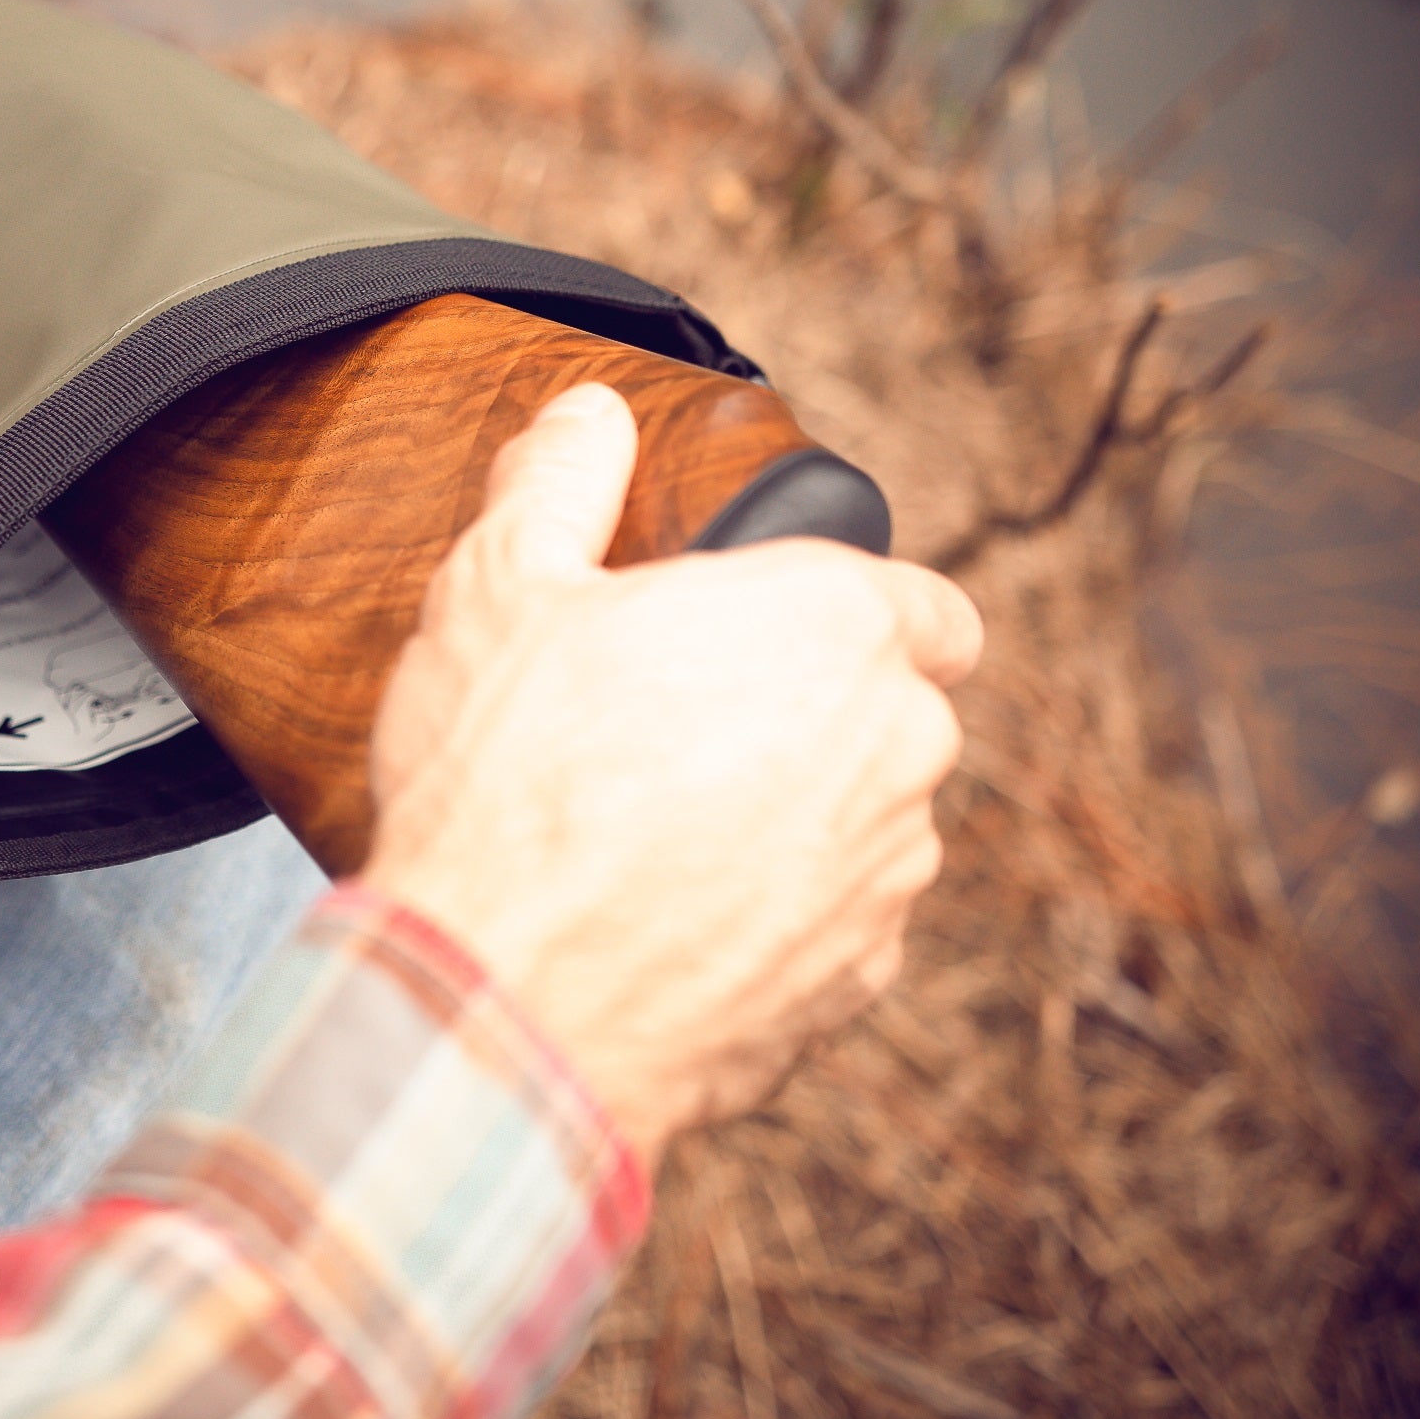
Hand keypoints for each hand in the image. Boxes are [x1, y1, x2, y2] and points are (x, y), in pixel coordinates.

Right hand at [360, 382, 982, 1159]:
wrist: (503, 1001)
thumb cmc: (505, 783)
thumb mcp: (497, 590)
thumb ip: (558, 481)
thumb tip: (587, 417)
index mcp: (834, 622)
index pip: (922, 602)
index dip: (847, 613)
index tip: (768, 638)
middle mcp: (898, 745)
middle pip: (888, 713)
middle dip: (805, 718)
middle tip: (671, 731)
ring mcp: (889, 875)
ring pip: (865, 824)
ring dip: (792, 821)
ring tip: (653, 834)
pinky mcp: (860, 984)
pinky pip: (831, 927)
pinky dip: (771, 921)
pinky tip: (662, 919)